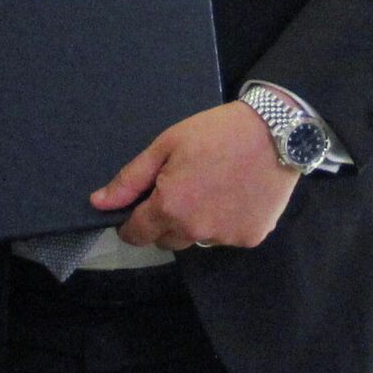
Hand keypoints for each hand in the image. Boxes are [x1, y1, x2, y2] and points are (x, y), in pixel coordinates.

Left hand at [91, 101, 297, 250]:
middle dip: (162, 221)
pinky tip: (231, 194)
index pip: (136, 235)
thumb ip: (130, 179)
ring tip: (207, 188)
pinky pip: (225, 236)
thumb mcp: (165, 146)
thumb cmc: (214, 133)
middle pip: (166, 240)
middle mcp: (196, 231)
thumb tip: (99, 203)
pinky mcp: (251, 238)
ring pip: (196, 239)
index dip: (129, 224)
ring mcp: (226, 237)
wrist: (273, 133)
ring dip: (194, 223)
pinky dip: (223, 222)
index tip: (135, 210)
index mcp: (170, 208)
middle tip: (176, 189)